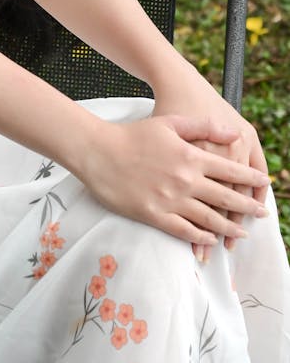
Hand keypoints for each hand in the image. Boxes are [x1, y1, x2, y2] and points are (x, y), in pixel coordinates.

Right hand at [77, 112, 269, 247]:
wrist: (99, 151)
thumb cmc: (134, 134)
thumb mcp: (170, 123)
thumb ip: (203, 126)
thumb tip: (233, 131)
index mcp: (191, 156)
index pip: (229, 170)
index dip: (249, 178)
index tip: (264, 184)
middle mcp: (185, 180)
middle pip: (225, 197)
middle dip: (247, 206)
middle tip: (262, 213)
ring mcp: (171, 199)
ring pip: (209, 219)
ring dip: (229, 227)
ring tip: (242, 233)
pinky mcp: (155, 214)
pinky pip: (184, 230)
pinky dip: (201, 237)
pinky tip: (210, 240)